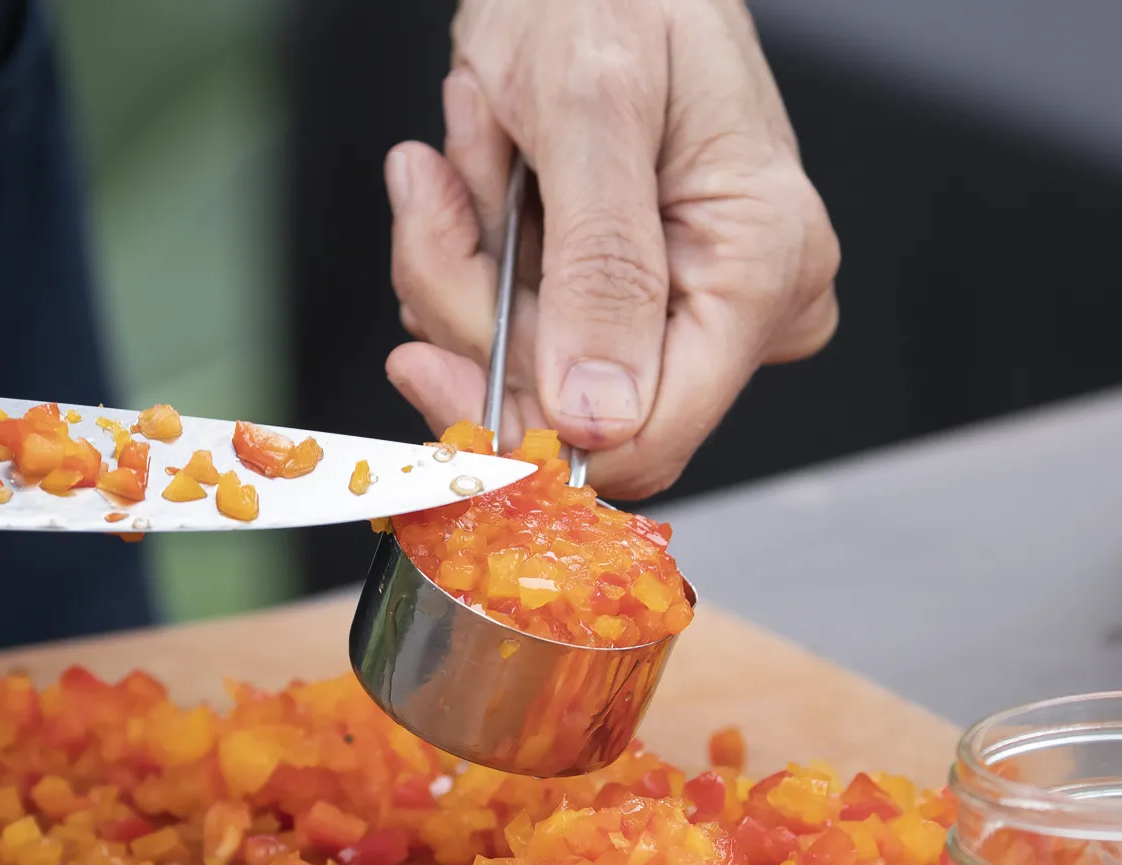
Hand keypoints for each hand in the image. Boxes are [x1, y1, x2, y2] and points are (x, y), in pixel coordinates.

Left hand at [384, 0, 839, 498]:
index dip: (527, 423)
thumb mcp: (596, 106)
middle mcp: (732, 305)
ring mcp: (672, 305)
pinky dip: (465, 258)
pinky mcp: (616, 298)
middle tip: (437, 189)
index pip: (651, 434)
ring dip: (458, 266)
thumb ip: (602, 265)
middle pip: (568, 406)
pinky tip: (476, 172)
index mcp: (762, 267)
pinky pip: (511, 332)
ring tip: (471, 146)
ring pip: (523, 371)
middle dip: (471, 305)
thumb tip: (600, 415)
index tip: (425, 360)